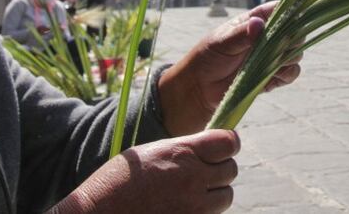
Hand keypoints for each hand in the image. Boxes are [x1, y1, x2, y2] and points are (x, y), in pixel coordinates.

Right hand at [47, 130, 239, 213]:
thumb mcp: (150, 153)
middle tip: (202, 170)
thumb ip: (182, 150)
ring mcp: (194, 207)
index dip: (228, 142)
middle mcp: (193, 179)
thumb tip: (207, 148)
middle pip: (231, 170)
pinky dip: (203, 212)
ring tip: (190, 192)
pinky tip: (182, 208)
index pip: (229, 142)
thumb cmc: (118, 181)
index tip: (222, 146)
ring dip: (214, 193)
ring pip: (226, 197)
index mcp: (182, 153)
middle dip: (220, 168)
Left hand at [158, 1, 301, 135]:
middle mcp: (266, 38)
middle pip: (293, 32)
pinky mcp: (271, 77)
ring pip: (294, 53)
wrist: (198, 89)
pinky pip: (290, 73)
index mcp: (254, 22)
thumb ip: (242, 35)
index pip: (278, 10)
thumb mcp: (222, 42)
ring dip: (290, 57)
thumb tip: (259, 25)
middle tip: (279, 45)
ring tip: (274, 62)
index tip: (293, 17)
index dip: (290, 11)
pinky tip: (276, 75)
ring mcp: (270, 58)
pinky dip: (287, 74)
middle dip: (292, 38)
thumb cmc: (207, 58)